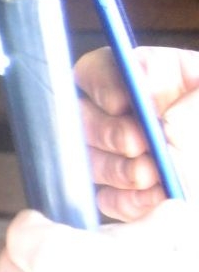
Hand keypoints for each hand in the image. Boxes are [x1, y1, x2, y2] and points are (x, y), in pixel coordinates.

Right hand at [76, 45, 198, 220]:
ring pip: (90, 159)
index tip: (124, 103)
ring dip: (117, 169)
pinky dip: (128, 201)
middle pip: (84, 117)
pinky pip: (108, 198)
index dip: (102, 85)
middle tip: (139, 145)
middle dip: (109, 133)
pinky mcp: (125, 193)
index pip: (98, 70)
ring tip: (151, 176)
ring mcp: (121, 155)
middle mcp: (126, 114)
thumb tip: (165, 125)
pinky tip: (154, 199)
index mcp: (150, 77)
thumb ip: (197, 106)